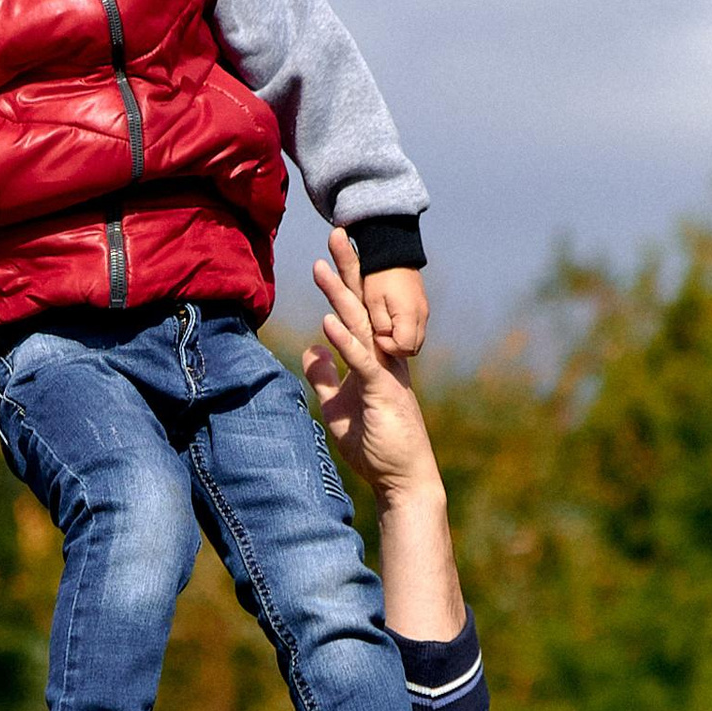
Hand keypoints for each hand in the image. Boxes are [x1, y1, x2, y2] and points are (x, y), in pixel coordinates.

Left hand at [302, 229, 439, 506]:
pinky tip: (328, 320)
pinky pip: (363, 361)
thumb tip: (310, 349)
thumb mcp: (337, 405)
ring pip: (361, 325)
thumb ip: (325, 376)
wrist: (401, 478)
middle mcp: (384, 356)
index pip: (356, 310)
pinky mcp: (383, 391)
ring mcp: (386, 372)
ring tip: (321, 266)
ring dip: (340, 294)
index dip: (345, 279)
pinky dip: (345, 340)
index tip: (332, 250)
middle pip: (362, 305)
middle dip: (347, 269)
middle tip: (336, 232)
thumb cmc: (374, 443)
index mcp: (374, 356)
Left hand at [362, 264, 428, 357]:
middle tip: (379, 335)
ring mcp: (424, 311)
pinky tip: (390, 321)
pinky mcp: (422, 306)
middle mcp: (422, 315)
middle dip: (395, 348)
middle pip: (413, 347)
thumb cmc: (378, 276)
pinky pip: (416, 328)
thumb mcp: (373, 302)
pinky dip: (404, 331)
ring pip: (416, 339)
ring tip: (383, 328)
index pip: (405, 347)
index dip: (388, 347)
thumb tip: (386, 340)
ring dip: (400, 340)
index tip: (375, 335)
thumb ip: (381, 325)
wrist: (394, 250)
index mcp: (409, 315)